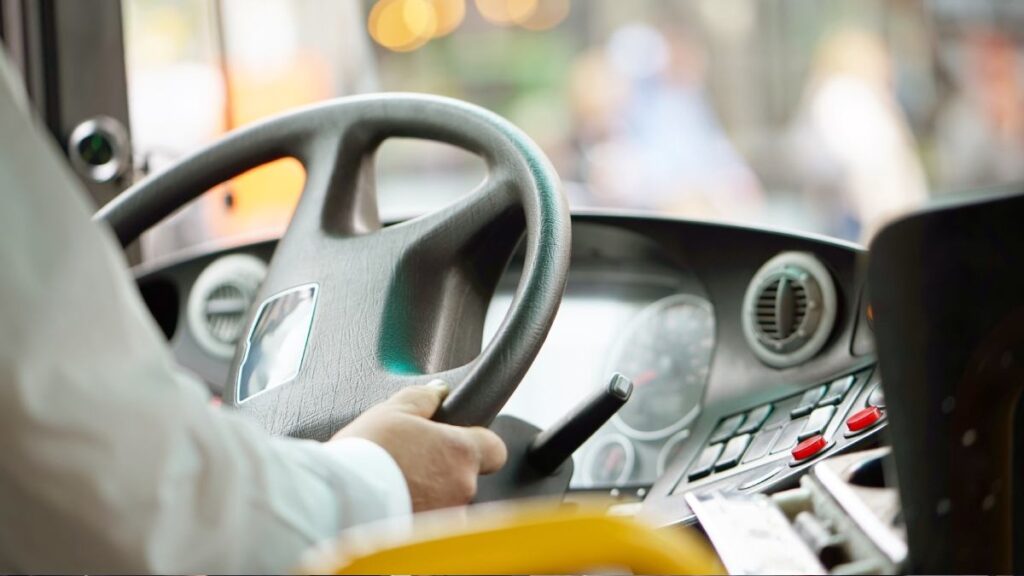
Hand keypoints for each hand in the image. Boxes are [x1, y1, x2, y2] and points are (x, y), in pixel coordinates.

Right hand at [332, 380, 507, 511]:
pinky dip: (416, 514)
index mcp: (461, 452)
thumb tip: (438, 391)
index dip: (478, 443)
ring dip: (430, 494)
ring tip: (396, 485)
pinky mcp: (427, 538)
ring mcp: (448, 518)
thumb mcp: (394, 410)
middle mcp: (463, 488)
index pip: (495, 449)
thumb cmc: (367, 454)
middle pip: (466, 477)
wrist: (338, 499)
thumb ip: (423, 398)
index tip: (457, 441)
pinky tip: (392, 505)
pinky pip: (430, 524)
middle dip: (443, 470)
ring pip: (448, 503)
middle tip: (412, 462)